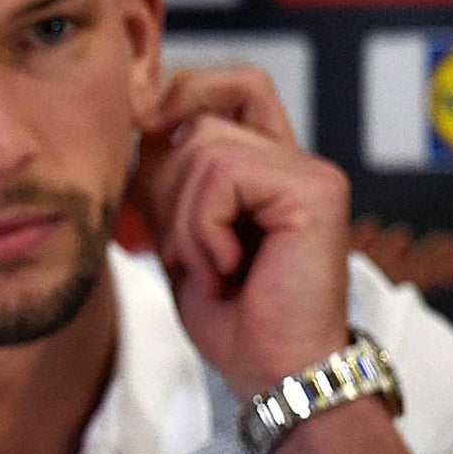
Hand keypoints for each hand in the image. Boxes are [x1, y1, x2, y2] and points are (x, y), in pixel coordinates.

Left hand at [130, 65, 353, 399]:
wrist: (269, 368)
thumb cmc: (228, 314)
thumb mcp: (178, 234)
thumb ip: (165, 178)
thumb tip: (138, 116)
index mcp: (265, 165)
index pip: (229, 85)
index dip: (181, 91)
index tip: (140, 123)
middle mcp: (293, 158)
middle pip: (198, 119)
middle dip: (167, 190)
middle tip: (192, 253)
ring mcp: (308, 171)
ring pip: (203, 148)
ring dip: (185, 222)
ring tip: (214, 268)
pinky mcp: (314, 188)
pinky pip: (223, 177)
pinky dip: (204, 231)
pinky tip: (230, 270)